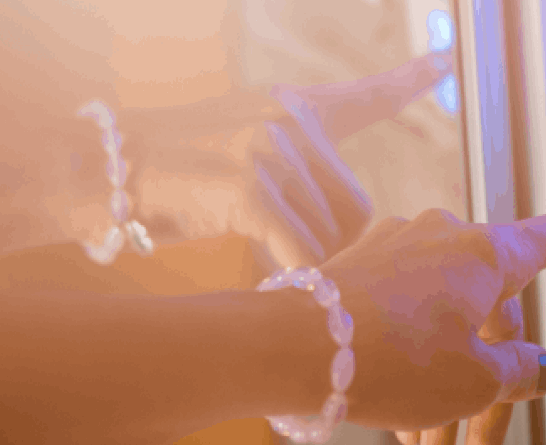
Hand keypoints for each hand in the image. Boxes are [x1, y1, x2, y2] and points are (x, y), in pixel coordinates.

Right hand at [126, 52, 453, 266]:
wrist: (100, 173)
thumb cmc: (173, 181)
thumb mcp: (242, 158)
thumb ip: (297, 178)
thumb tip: (351, 237)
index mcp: (291, 108)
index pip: (364, 97)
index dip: (408, 80)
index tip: (444, 60)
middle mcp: (288, 120)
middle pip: (357, 210)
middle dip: (335, 248)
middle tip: (292, 263)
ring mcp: (269, 150)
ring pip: (330, 239)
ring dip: (306, 269)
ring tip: (263, 266)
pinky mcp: (249, 187)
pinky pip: (300, 253)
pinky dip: (289, 280)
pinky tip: (265, 284)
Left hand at [318, 142, 545, 444]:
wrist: (287, 353)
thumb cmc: (389, 362)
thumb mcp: (476, 381)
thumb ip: (522, 373)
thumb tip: (539, 368)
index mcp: (491, 255)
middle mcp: (449, 241)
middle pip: (497, 321)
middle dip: (489, 396)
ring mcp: (402, 252)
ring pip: (447, 331)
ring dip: (445, 398)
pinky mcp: (363, 273)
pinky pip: (406, 324)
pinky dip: (413, 373)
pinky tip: (399, 425)